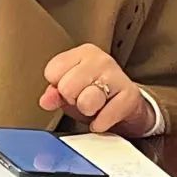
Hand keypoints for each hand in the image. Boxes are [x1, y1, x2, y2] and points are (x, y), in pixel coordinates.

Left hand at [38, 44, 155, 135]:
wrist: (128, 105)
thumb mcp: (71, 90)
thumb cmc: (96, 93)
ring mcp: (116, 75)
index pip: (52, 71)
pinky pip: (105, 115)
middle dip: (73, 100)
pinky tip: (102, 118)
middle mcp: (100, 59)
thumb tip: (46, 100)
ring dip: (88, 111)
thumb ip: (54, 93)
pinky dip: (101, 123)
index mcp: (82, 53)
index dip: (58, 87)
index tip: (71, 90)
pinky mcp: (130, 95)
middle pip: (67, 87)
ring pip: (85, 101)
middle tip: (83, 99)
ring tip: (94, 106)